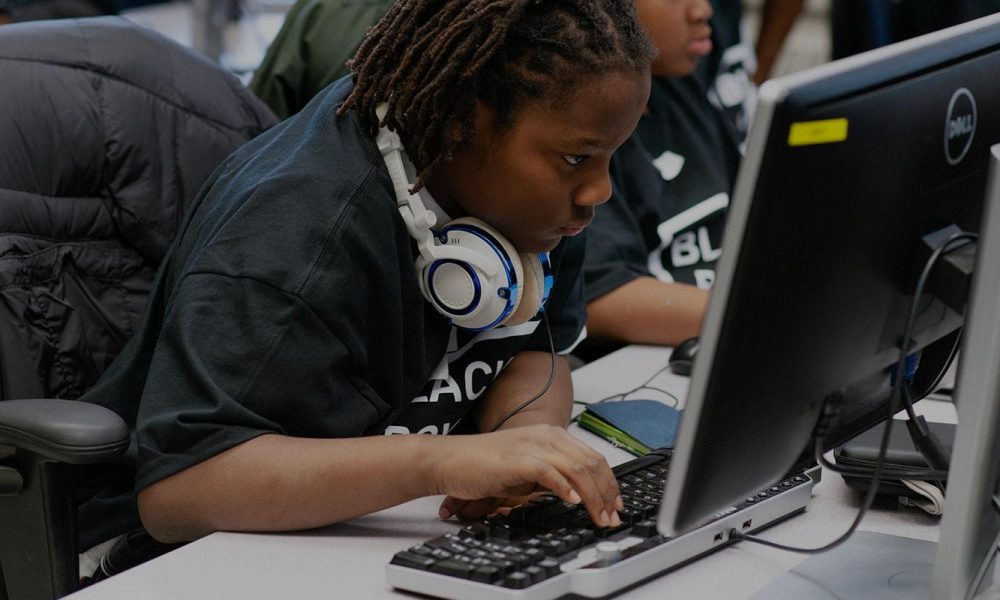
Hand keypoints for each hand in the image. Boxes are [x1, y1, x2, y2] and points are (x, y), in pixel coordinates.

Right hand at [431, 425, 623, 527]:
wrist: (451, 460)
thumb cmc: (485, 467)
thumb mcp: (527, 470)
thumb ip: (552, 475)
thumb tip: (578, 494)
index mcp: (551, 435)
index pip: (592, 457)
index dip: (609, 483)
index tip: (616, 505)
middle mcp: (546, 436)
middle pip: (590, 463)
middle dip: (607, 493)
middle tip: (612, 517)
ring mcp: (533, 445)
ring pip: (576, 468)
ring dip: (592, 496)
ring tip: (598, 516)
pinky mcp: (518, 459)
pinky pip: (550, 471)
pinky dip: (565, 487)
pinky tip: (573, 501)